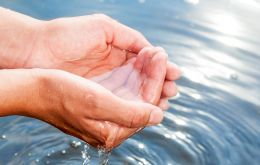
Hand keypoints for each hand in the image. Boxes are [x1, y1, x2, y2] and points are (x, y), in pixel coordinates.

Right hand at [0, 68, 162, 148]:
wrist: (35, 89)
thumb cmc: (61, 95)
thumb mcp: (96, 103)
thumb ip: (129, 113)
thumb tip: (157, 116)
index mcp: (112, 132)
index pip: (146, 108)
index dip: (157, 84)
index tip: (163, 61)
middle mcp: (112, 127)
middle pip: (143, 102)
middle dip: (154, 78)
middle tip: (161, 56)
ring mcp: (107, 116)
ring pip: (135, 95)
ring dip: (145, 75)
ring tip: (154, 56)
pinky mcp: (101, 106)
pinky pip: (124, 92)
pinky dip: (133, 77)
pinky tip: (138, 64)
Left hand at [24, 14, 180, 100]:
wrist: (37, 51)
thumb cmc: (67, 35)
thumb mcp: (103, 27)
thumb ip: (130, 37)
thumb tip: (152, 50)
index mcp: (119, 51)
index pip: (145, 62)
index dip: (160, 68)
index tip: (174, 73)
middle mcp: (115, 69)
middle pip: (143, 79)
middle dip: (160, 83)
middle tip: (173, 89)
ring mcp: (107, 84)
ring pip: (135, 91)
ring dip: (152, 94)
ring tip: (166, 96)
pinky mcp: (98, 96)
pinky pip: (121, 101)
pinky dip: (136, 103)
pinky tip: (149, 104)